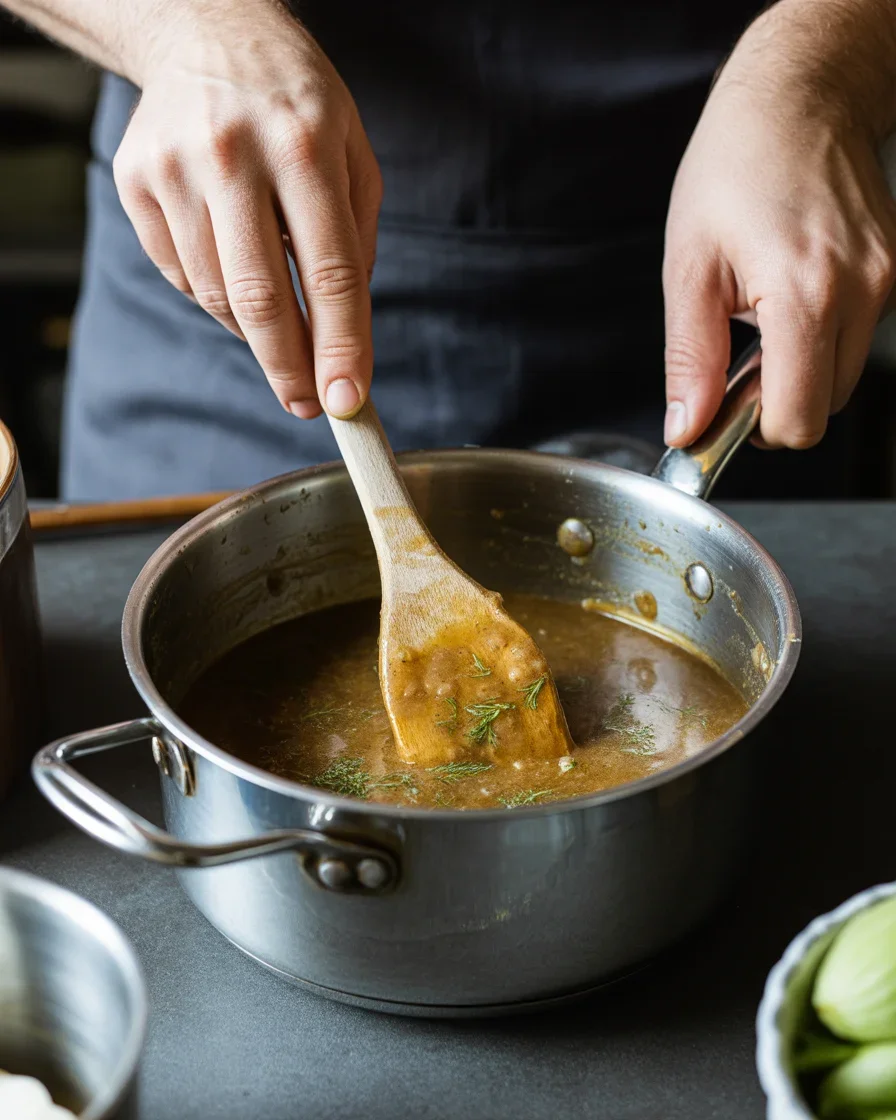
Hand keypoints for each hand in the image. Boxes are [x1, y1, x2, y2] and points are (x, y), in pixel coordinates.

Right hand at [112, 4, 380, 419]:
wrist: (202, 30)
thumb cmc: (295, 101)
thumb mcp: (353, 152)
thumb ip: (356, 240)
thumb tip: (345, 333)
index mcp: (305, 146)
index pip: (330, 271)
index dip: (340, 345)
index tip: (347, 401)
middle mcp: (234, 155)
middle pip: (261, 297)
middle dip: (288, 367)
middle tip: (306, 404)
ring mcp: (175, 169)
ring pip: (216, 296)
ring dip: (253, 332)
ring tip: (278, 327)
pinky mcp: (135, 182)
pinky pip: (180, 275)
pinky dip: (214, 295)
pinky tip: (234, 269)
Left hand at [663, 2, 895, 449]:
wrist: (798, 97)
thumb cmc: (734, 167)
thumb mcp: (689, 269)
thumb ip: (689, 361)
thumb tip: (687, 428)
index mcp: (805, 295)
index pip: (798, 420)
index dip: (755, 430)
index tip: (725, 408)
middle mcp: (861, 291)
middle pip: (824, 405)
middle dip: (777, 398)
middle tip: (737, 356)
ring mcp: (887, 280)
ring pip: (843, 375)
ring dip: (799, 367)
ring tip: (762, 315)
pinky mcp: (895, 270)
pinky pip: (858, 336)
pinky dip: (821, 336)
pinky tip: (791, 293)